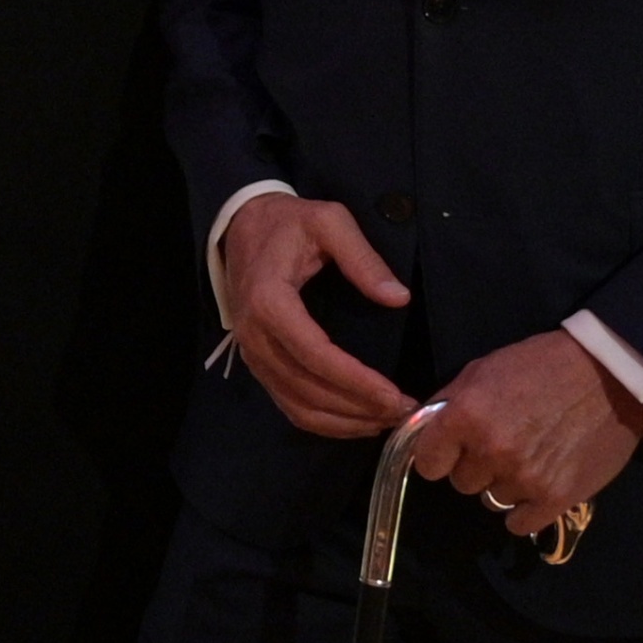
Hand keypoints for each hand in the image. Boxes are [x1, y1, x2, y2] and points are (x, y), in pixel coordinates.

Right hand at [213, 193, 420, 436]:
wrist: (240, 226)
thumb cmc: (287, 222)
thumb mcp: (329, 221)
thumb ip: (363, 258)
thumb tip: (398, 298)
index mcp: (270, 302)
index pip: (315, 355)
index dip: (356, 381)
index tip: (394, 394)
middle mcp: (255, 336)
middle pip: (307, 389)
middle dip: (358, 407)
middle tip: (403, 412)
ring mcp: (252, 354)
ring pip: (298, 405)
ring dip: (343, 421)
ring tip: (385, 420)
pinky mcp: (257, 363)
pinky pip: (288, 404)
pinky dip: (323, 421)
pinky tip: (355, 421)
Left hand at [401, 332, 640, 538]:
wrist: (609, 375)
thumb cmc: (542, 365)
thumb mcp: (484, 370)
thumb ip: (450, 404)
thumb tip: (424, 434)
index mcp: (466, 416)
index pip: (427, 462)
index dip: (439, 456)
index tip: (452, 451)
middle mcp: (491, 451)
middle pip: (462, 483)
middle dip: (476, 466)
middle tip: (503, 444)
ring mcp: (524, 477)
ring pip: (492, 500)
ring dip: (505, 484)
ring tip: (529, 457)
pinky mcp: (555, 498)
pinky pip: (519, 523)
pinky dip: (525, 510)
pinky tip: (537, 486)